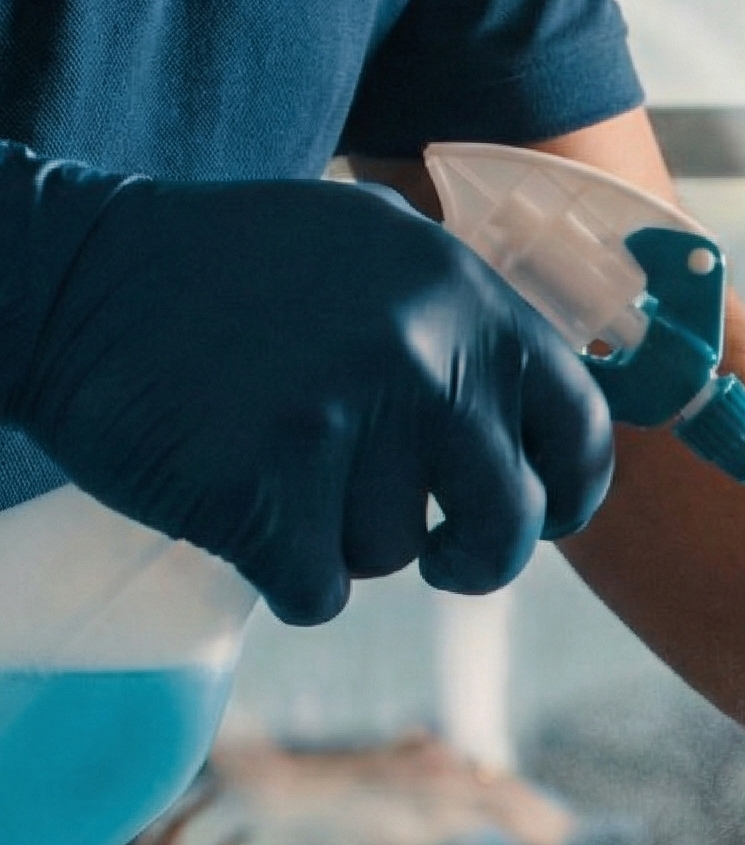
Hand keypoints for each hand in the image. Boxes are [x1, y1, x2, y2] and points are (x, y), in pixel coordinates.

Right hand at [3, 157, 613, 623]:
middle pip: (512, 521)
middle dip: (478, 557)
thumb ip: (469, 330)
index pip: (581, 424)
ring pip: (397, 555)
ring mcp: (345, 419)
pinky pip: (320, 590)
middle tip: (444, 556)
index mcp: (464, 295)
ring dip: (344, 536)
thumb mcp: (376, 254)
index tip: (547, 517)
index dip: (573, 491)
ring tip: (279, 461)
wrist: (63, 273)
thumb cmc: (228, 277)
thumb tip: (554, 427)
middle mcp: (423, 353)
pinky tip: (238, 501)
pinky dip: (283, 572)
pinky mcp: (266, 488)